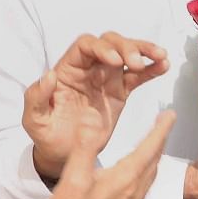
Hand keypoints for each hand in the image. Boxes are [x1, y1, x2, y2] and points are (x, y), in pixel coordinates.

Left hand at [24, 32, 169, 179]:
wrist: (63, 155)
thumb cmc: (46, 133)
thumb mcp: (33, 119)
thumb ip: (36, 97)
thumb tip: (49, 75)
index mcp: (68, 69)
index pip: (86, 46)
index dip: (101, 48)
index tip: (114, 61)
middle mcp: (89, 68)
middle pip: (110, 43)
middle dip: (126, 47)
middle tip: (137, 63)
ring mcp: (107, 79)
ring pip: (127, 54)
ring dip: (144, 51)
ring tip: (160, 56)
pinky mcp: (120, 92)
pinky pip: (138, 76)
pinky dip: (151, 69)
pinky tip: (163, 66)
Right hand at [29, 110, 175, 198]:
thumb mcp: (73, 177)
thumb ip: (85, 146)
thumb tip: (93, 118)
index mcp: (125, 179)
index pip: (150, 147)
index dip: (161, 128)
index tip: (170, 115)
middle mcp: (133, 192)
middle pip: (153, 160)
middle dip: (159, 140)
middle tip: (163, 125)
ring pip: (149, 176)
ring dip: (153, 158)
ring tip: (152, 146)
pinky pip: (142, 190)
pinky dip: (144, 175)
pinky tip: (135, 178)